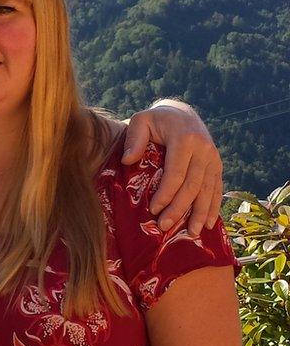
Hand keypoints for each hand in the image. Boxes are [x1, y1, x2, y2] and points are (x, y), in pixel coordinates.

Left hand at [122, 99, 222, 234]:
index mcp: (185, 139)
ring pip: (208, 190)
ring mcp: (214, 158)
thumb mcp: (141, 120)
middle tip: (164, 226)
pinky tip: (210, 224)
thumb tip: (127, 161)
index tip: (153, 209)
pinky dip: (213, 207)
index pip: (176, 173)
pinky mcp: (217, 165)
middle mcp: (204, 149)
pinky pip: (217, 189)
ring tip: (192, 233)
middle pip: (192, 185)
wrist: (182, 112)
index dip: (166, 193)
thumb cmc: (156, 119)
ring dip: (200, 214)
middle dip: (179, 208)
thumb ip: (134, 139)